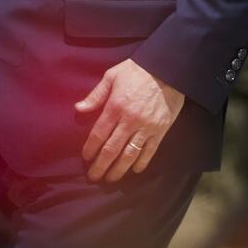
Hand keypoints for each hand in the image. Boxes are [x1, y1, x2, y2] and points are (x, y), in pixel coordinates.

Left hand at [75, 59, 184, 182]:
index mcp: (115, 107)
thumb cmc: (136, 71)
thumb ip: (95, 95)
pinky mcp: (160, 131)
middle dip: (101, 165)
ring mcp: (146, 128)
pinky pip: (150, 151)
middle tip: (94, 176)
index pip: (99, 134)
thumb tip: (78, 109)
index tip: (85, 158)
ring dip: (119, 169)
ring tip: (111, 178)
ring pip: (130, 154)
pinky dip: (142, 162)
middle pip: (112, 149)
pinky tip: (134, 170)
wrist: (168, 70)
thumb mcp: (111, 76)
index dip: (91, 148)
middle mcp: (129, 121)